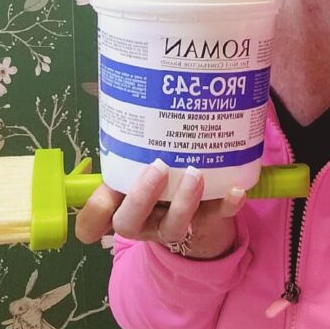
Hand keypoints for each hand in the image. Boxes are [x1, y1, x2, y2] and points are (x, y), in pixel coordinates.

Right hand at [75, 160, 246, 259]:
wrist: (193, 207)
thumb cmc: (155, 177)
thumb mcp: (134, 163)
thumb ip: (127, 146)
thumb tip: (127, 101)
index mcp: (118, 206)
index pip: (92, 222)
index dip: (93, 215)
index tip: (106, 193)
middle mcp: (142, 222)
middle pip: (128, 224)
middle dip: (141, 198)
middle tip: (157, 167)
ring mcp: (172, 225)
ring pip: (172, 227)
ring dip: (183, 202)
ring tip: (195, 173)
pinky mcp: (204, 221)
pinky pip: (216, 217)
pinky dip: (227, 205)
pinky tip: (237, 190)